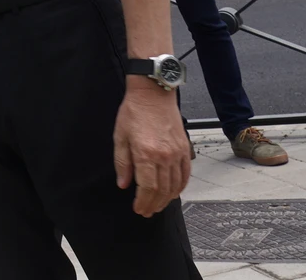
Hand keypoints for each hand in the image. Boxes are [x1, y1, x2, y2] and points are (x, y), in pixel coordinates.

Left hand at [114, 81, 190, 215]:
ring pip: (175, 185)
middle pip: (162, 190)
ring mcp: (177, 153)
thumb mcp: (120, 137)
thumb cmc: (135, 111)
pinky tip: (173, 192)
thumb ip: (122, 163)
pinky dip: (180, 187)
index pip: (147, 188)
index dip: (143, 202)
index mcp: (146, 154)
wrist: (153, 94)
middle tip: (146, 211)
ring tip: (157, 205)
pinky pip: (185, 174)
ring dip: (167, 199)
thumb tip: (123, 184)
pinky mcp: (185, 149)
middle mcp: (165, 156)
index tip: (138, 209)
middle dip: (154, 204)